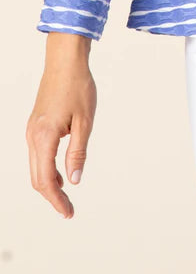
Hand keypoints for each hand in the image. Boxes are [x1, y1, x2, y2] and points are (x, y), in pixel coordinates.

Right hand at [26, 33, 96, 219]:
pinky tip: (60, 173)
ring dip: (49, 183)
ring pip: (36, 167)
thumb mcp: (84, 121)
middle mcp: (33, 136)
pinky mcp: (36, 124)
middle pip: (37, 178)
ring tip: (66, 196)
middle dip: (52, 197)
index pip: (46, 180)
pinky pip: (37, 154)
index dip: (56, 200)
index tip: (68, 212)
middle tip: (69, 211)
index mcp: (44, 137)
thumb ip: (77, 152)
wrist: (65, 61)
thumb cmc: (78, 87)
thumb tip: (74, 180)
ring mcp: (32, 130)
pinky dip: (46, 168)